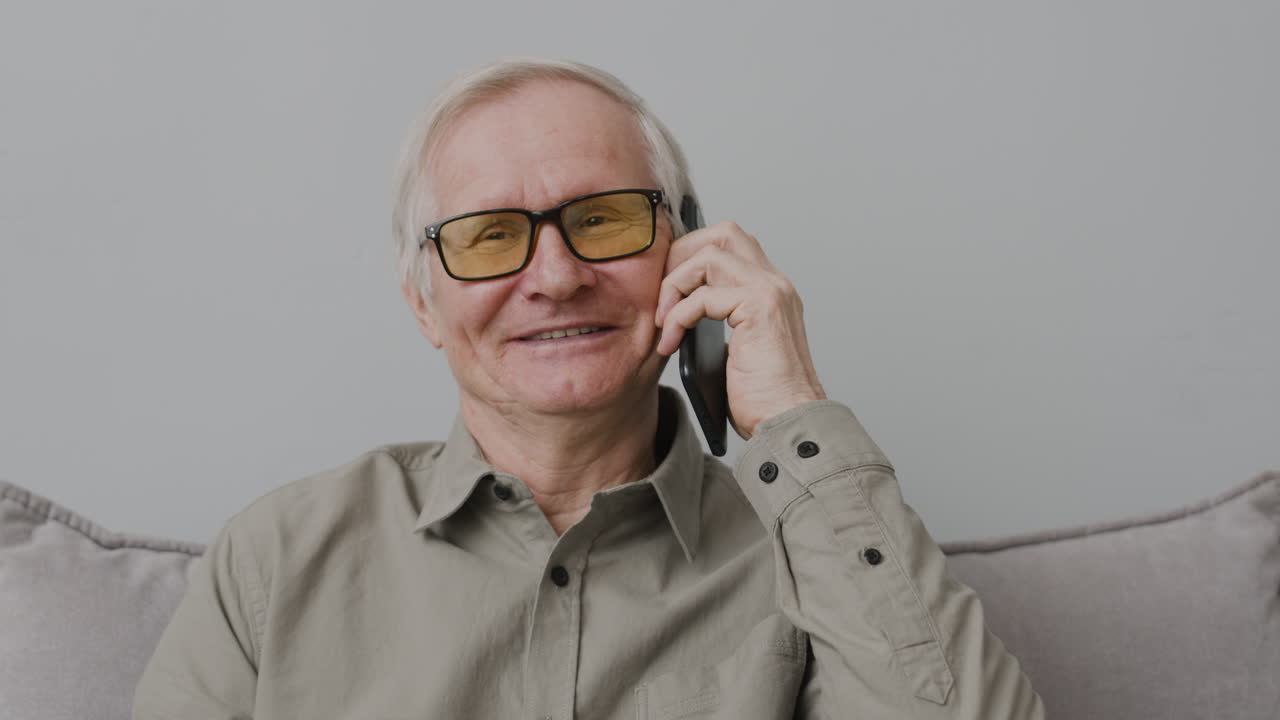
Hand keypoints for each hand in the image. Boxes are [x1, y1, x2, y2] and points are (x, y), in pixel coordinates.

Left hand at [655, 221, 825, 439]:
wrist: (788, 423)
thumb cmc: (763, 400)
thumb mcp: (736, 351)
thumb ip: (721, 322)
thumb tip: (681, 311)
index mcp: (771, 291)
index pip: (731, 245)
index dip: (691, 257)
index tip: (667, 293)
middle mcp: (775, 284)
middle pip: (722, 232)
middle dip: (681, 256)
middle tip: (662, 297)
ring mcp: (770, 292)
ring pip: (709, 253)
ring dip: (675, 283)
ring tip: (662, 320)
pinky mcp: (759, 308)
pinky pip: (702, 295)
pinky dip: (677, 317)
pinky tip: (671, 343)